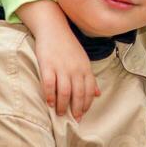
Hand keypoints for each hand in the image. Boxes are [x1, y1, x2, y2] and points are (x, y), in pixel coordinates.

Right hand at [17, 0, 100, 119]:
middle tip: (73, 118)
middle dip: (76, 109)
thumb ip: (90, 78)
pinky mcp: (47, 65)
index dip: (86, 104)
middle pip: (78, 94)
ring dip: (62, 105)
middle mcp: (75, 69)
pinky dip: (50, 96)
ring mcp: (61, 67)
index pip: (89, 91)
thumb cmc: (68, 45)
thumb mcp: (83, 60)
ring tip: (60, 113)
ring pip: (64, 92)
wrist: (53, 28)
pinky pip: (49, 84)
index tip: (82, 114)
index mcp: (85, 68)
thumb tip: (98, 94)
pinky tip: (49, 102)